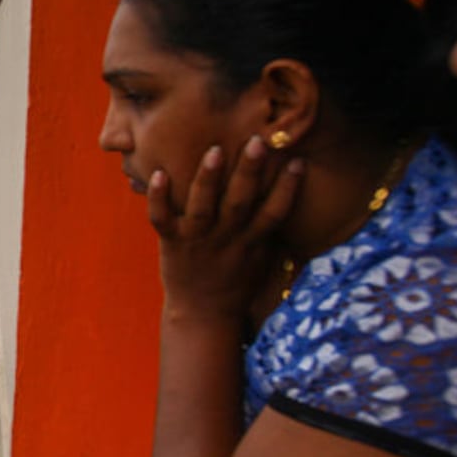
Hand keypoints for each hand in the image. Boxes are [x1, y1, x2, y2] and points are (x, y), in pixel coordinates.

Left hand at [147, 138, 301, 319]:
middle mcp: (226, 239)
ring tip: (214, 151)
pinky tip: (158, 174)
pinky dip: (158, 198)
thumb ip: (267, 227)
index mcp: (251, 242)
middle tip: (256, 142)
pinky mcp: (171, 244)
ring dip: (208, 179)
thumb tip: (285, 189)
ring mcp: (197, 241)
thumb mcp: (260, 257)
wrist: (203, 315)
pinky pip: (162, 219)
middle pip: (240, 203)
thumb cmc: (236, 281)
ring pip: (203, 207)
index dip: (288, 188)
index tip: (298, 161)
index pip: (274, 213)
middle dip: (248, 172)